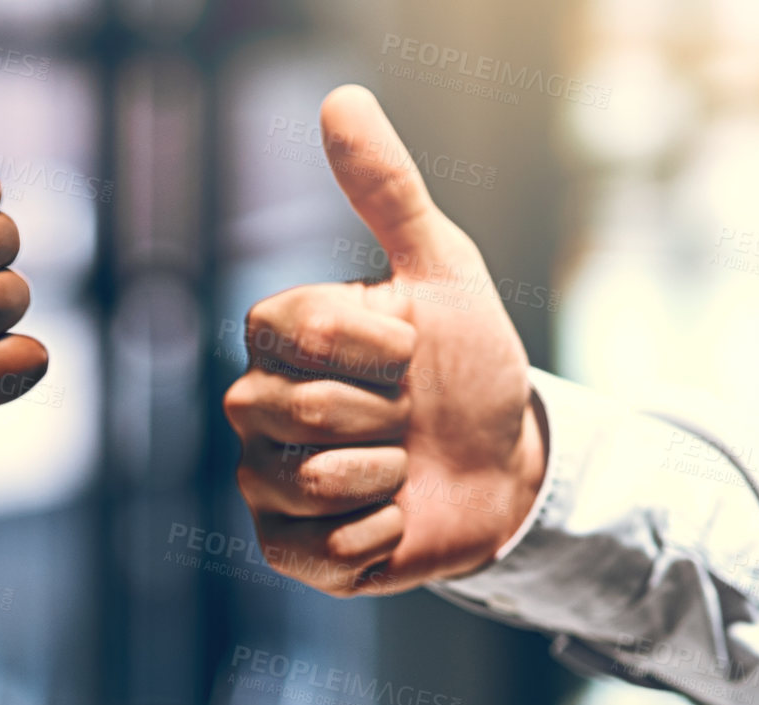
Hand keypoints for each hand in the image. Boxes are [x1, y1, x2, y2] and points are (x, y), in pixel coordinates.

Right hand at [223, 86, 545, 595]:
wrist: (503, 469)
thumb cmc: (468, 369)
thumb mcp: (445, 274)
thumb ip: (389, 193)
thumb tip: (339, 98)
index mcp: (277, 344)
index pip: (287, 328)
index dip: (371, 344)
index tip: (413, 353)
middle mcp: (255, 412)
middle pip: (297, 411)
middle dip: (385, 416)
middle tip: (408, 419)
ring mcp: (265, 486)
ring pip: (310, 483)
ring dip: (389, 477)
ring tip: (401, 469)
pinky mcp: (286, 551)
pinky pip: (326, 549)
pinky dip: (383, 534)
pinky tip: (393, 519)